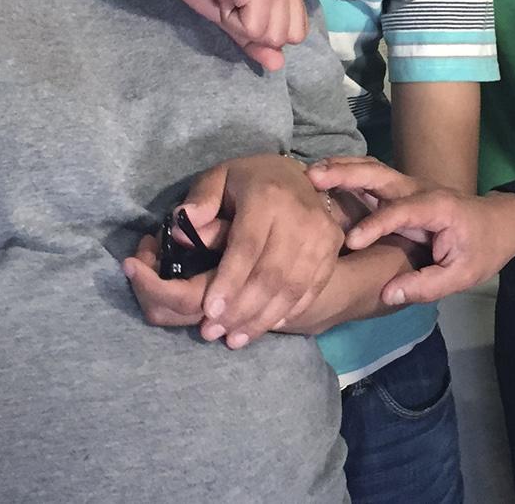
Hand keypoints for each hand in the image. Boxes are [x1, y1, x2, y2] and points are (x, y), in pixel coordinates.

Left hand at [122, 154, 343, 345]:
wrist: (295, 175)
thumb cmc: (248, 182)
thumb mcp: (218, 179)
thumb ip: (199, 201)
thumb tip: (181, 227)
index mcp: (268, 195)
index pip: (248, 246)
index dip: (229, 281)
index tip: (209, 312)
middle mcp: (302, 214)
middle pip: (272, 273)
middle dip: (241, 310)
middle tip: (214, 332)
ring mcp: (322, 233)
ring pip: (292, 287)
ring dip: (262, 319)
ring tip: (234, 339)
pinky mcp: (333, 249)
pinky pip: (311, 289)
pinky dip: (287, 312)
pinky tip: (264, 326)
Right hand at [142, 0, 305, 70]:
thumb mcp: (232, 16)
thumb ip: (257, 39)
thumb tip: (278, 66)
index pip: (296, 29)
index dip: (262, 29)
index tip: (236, 2)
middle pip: (289, 36)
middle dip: (253, 29)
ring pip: (273, 35)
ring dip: (240, 24)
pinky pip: (254, 28)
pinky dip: (231, 20)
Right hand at [308, 156, 514, 305]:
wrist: (500, 223)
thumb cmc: (483, 248)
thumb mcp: (463, 275)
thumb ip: (426, 285)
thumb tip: (387, 294)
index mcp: (437, 207)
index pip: (401, 212)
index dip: (376, 225)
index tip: (352, 242)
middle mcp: (418, 189)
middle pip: (379, 174)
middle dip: (346, 174)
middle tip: (312, 178)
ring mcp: (407, 187)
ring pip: (371, 170)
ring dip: (340, 168)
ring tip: (308, 173)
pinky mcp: (399, 192)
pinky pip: (370, 179)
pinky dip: (345, 174)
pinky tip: (320, 180)